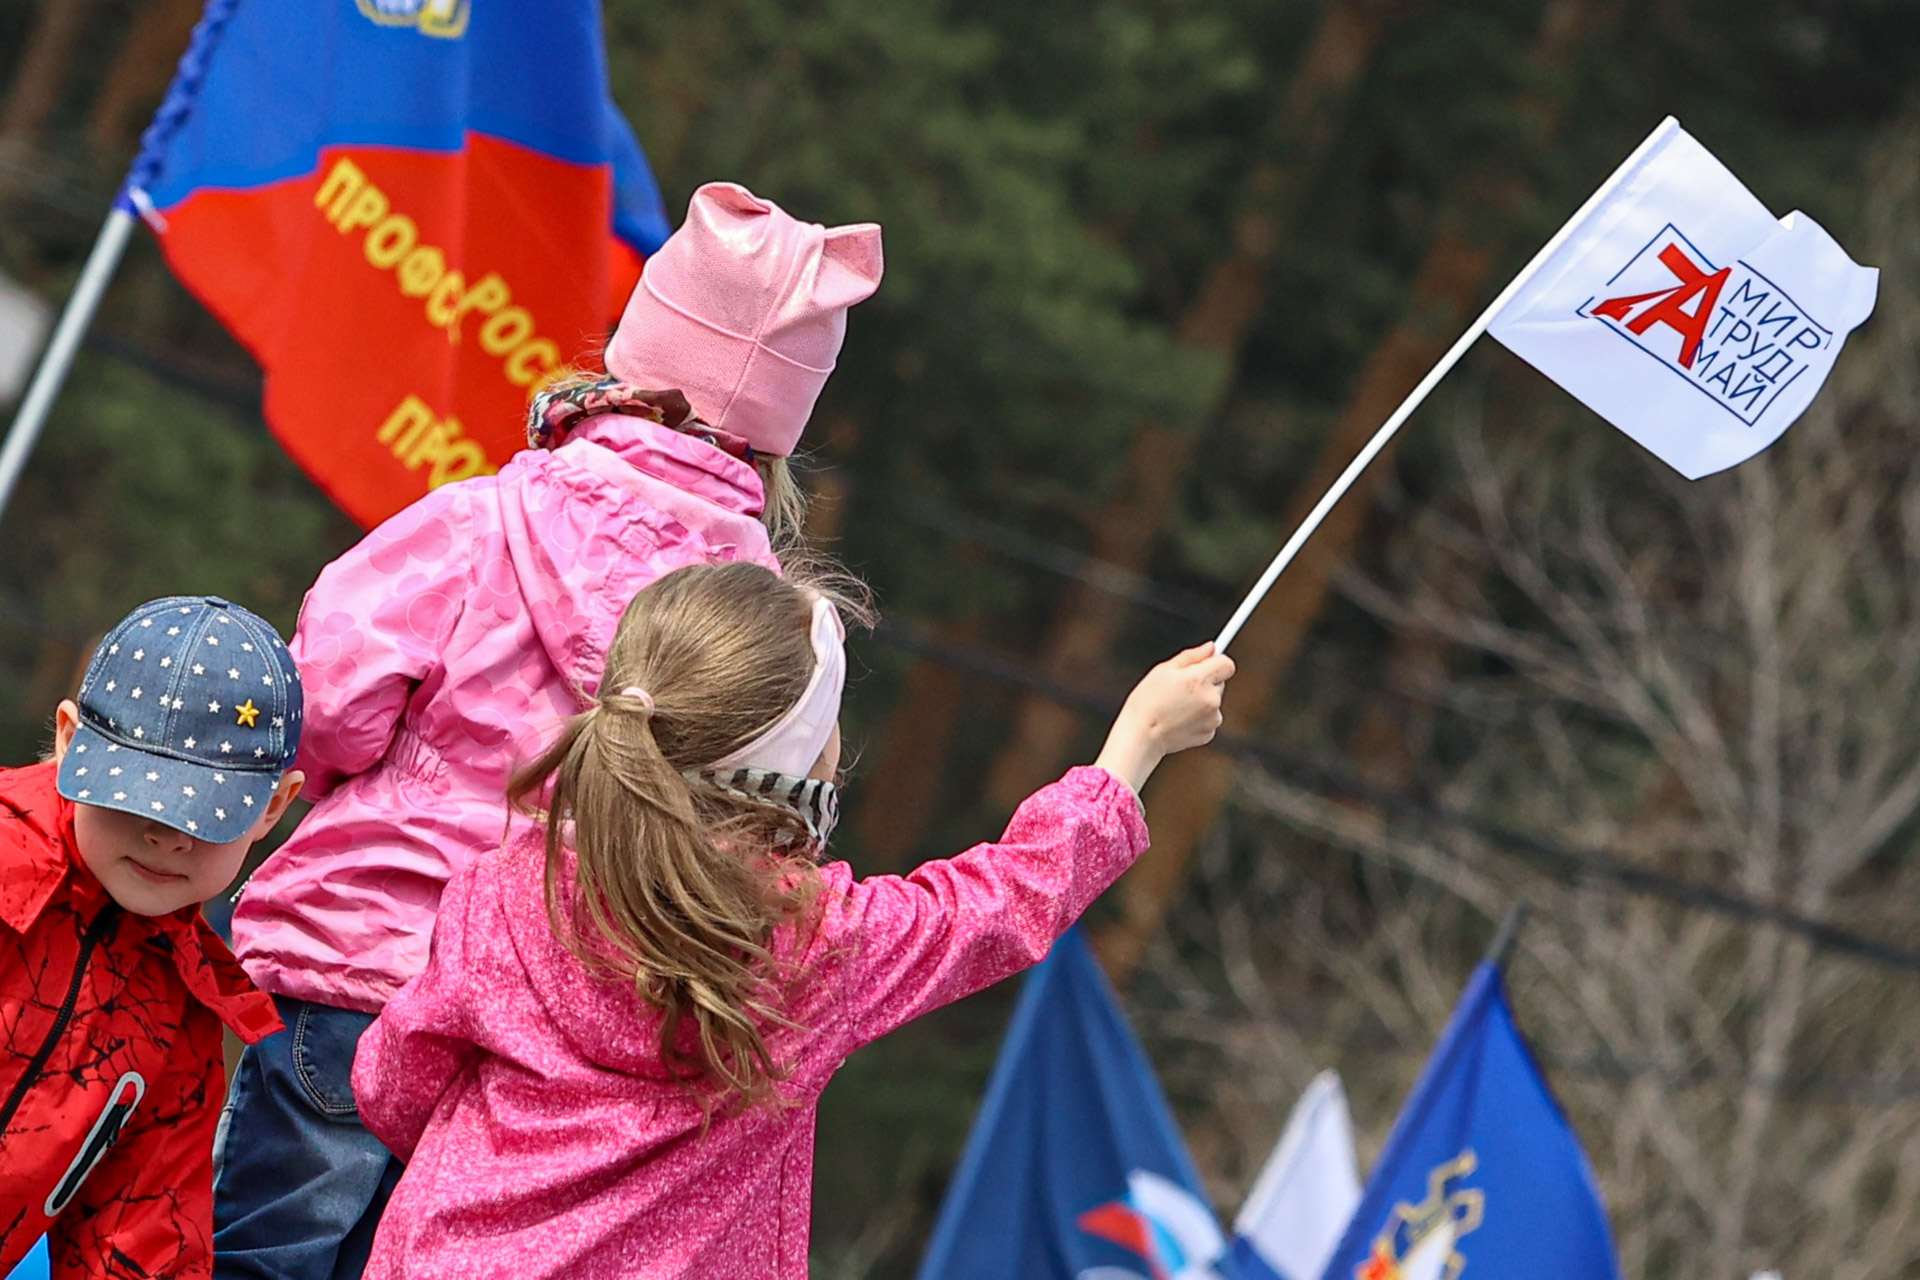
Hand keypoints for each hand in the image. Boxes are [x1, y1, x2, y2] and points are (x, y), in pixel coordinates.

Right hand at [1093, 644, 1235, 793]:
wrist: (1141, 736)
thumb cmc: (1146, 702)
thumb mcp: (1163, 670)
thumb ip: (1191, 657)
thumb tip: (1211, 647)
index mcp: (1200, 679)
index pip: (1227, 664)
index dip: (1216, 662)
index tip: (1207, 664)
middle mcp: (1211, 699)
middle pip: (1220, 682)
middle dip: (1205, 682)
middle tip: (1181, 688)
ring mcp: (1212, 718)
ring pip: (1214, 702)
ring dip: (1202, 701)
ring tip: (1176, 707)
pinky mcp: (1209, 733)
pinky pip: (1209, 719)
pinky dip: (1198, 718)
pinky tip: (1179, 720)